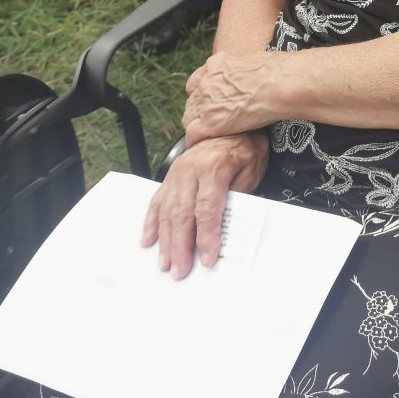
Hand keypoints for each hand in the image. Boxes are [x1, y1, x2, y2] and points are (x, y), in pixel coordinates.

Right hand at [140, 132, 268, 277]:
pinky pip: (157, 201)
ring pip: (167, 210)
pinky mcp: (169, 175)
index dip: (206, 236)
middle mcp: (190, 169)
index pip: (207, 208)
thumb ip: (237, 198)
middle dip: (180, 246)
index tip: (206, 260)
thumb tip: (226, 230)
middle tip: (180, 271)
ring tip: (165, 264)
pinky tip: (148, 240)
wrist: (230, 127)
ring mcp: (176, 172)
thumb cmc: (244, 151)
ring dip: (165, 240)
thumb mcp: (250, 171)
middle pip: (182, 213)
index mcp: (214, 167)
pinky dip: (151, 222)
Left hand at [182, 49, 282, 146]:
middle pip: (192, 100)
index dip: (203, 94)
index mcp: (216, 65)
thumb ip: (240, 69)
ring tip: (209, 134)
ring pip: (189, 118)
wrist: (280, 84)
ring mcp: (206, 103)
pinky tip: (204, 144)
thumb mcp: (252, 60)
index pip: (197, 82)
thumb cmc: (277, 71)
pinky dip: (197, 140)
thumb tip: (247, 74)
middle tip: (213, 120)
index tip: (211, 102)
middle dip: (200, 110)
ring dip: (198, 125)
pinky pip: (193, 135)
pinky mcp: (211, 123)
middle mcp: (206, 82)